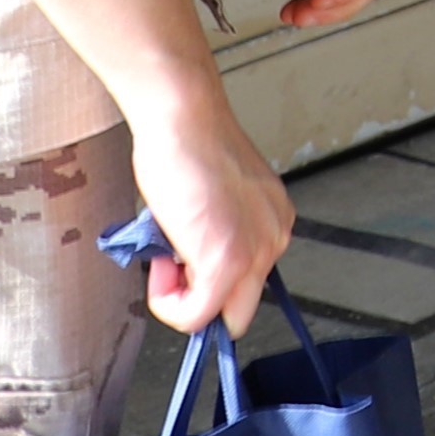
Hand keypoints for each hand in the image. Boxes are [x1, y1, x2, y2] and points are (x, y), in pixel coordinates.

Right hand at [127, 81, 292, 336]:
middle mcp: (274, 237)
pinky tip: (160, 266)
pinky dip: (168, 303)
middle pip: (241, 308)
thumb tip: (191, 268)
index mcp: (273, 221)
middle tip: (171, 271)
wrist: (183, 120)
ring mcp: (256, 252)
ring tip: (163, 257)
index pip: (248, 281)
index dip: (206, 280)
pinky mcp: (227, 261)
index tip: (181, 264)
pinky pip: (195, 315)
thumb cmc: (188, 146)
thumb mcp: (215, 201)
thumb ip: (216, 234)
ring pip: (217, 315)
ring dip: (180, 298)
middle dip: (199, 300)